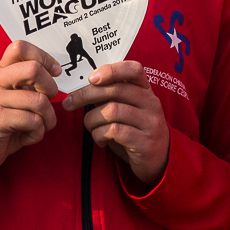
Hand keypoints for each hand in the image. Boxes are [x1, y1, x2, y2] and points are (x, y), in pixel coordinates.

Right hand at [0, 41, 61, 198]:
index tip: (54, 73)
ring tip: (41, 126)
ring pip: (39, 100)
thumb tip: (55, 71)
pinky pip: (33, 121)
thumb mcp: (10, 98)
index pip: (20, 47)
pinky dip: (38, 133)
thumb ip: (26, 83)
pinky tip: (28, 137)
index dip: (43, 57)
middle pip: (34, 69)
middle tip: (48, 102)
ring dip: (48, 118)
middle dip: (50, 88)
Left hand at [62, 61, 169, 186]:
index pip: (134, 69)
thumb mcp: (127, 110)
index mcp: (146, 90)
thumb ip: (111, 97)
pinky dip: (99, 134)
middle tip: (70, 103)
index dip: (112, 70)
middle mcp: (151, 103)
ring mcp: (150, 122)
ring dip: (92, 119)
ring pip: (112, 110)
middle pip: (116, 89)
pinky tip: (100, 140)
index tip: (91, 78)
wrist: (159, 160)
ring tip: (90, 127)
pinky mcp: (145, 142)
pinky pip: (114, 131)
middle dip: (86, 95)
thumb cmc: (136, 131)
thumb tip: (83, 88)